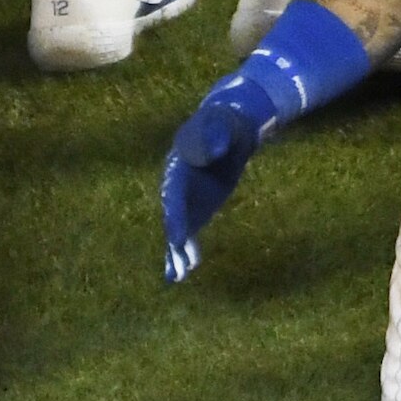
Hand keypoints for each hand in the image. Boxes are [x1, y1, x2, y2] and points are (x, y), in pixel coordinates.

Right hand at [158, 73, 289, 281]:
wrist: (228, 128)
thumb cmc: (223, 124)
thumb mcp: (220, 126)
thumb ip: (213, 137)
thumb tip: (214, 151)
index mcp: (177, 168)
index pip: (174, 196)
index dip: (174, 217)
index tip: (177, 238)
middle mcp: (175, 187)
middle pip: (172, 218)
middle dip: (175, 242)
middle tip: (180, 265)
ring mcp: (184, 200)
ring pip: (177, 230)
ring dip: (177, 253)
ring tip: (179, 276)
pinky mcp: (195, 208)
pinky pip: (187, 233)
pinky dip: (185, 251)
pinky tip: (183, 271)